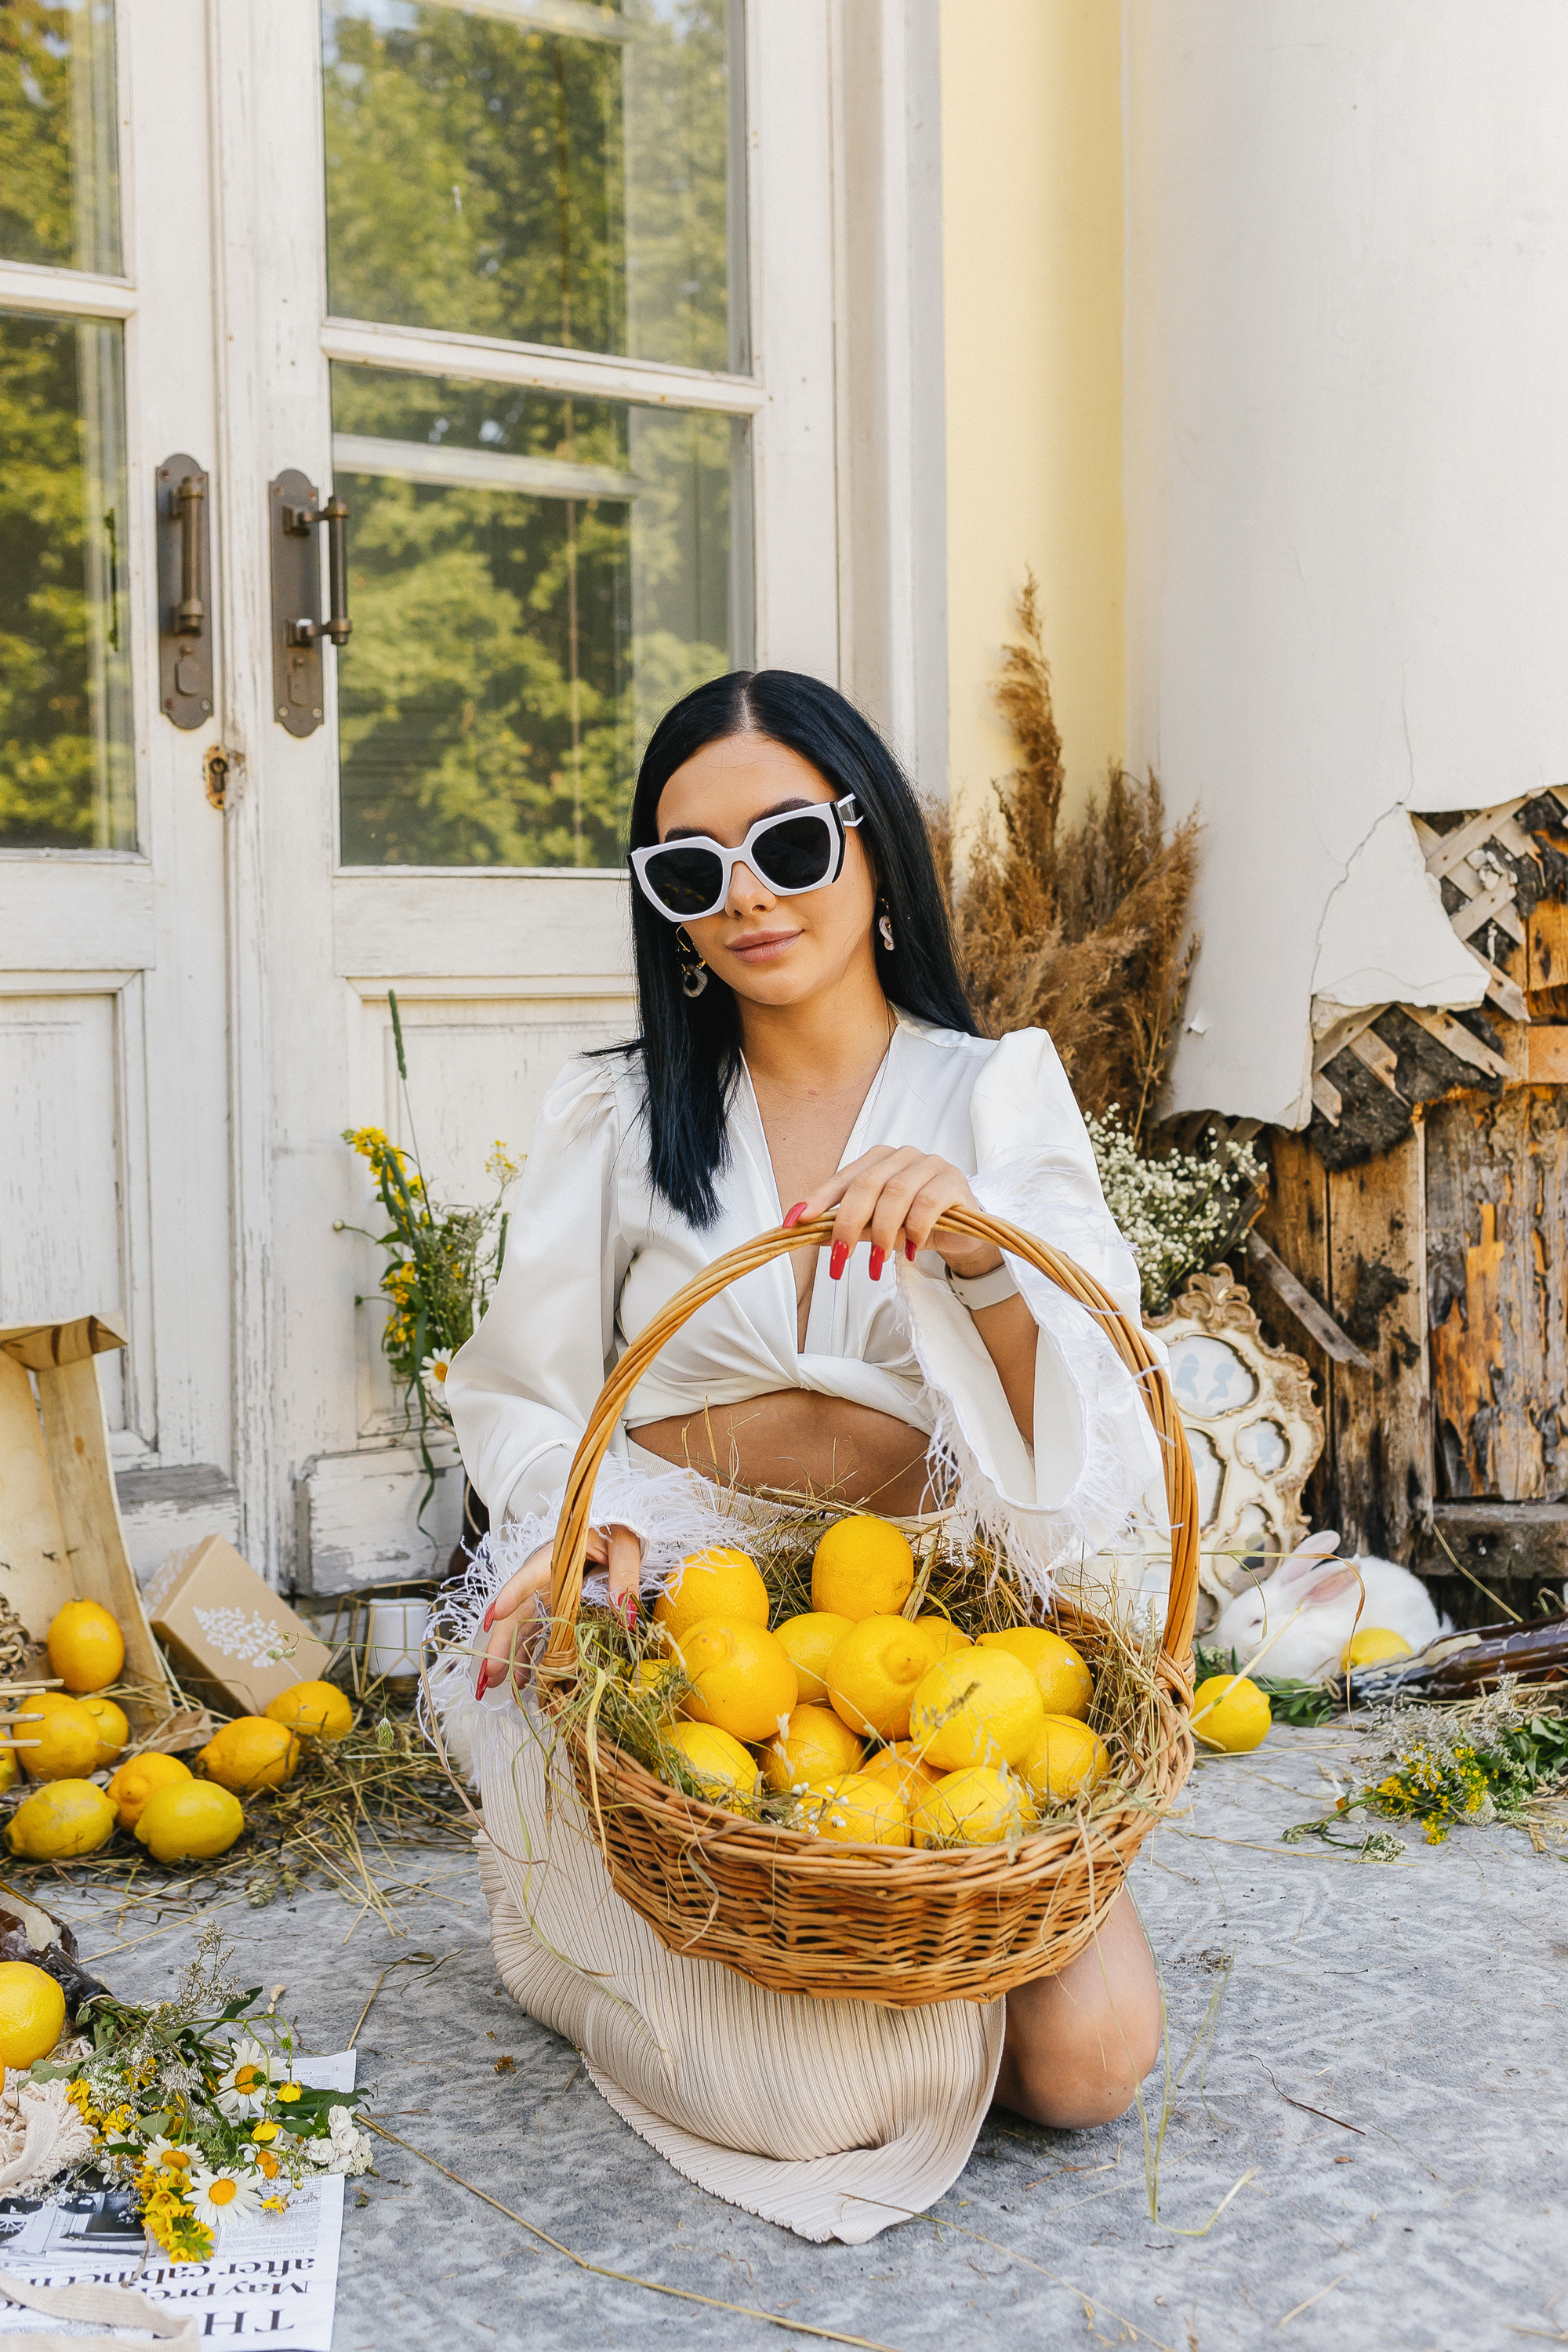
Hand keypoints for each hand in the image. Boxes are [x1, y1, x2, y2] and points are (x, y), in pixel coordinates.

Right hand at [475, 1522, 642, 1695]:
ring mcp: (546, 1596)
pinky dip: (527, 1655)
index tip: (497, 1615)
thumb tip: (626, 1613)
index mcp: (557, 1557)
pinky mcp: (553, 1609)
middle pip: (518, 1609)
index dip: (513, 1594)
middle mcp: (544, 1579)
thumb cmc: (617, 1534)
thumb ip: (625, 1574)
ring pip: (521, 1626)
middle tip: (491, 1669)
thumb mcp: (626, 1547)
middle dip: (501, 1640)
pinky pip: (535, 1633)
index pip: (530, 1575)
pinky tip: (523, 1678)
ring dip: (508, 1653)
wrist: (617, 1535)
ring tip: (498, 1683)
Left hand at [783, 1147, 1002, 1284]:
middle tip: (840, 1258)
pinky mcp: (953, 1182)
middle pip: (867, 1184)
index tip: (796, 1222)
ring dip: (882, 1232)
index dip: (819, 1199)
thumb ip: (847, 1226)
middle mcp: (902, 1156)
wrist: (962, 1233)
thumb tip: (808, 1234)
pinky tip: (909, 1250)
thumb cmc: (915, 1224)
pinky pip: (927, 1203)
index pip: (844, 1178)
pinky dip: (913, 1230)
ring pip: (897, 1193)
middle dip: (849, 1224)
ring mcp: (930, 1165)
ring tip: (877, 1260)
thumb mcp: (876, 1227)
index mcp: (878, 1160)